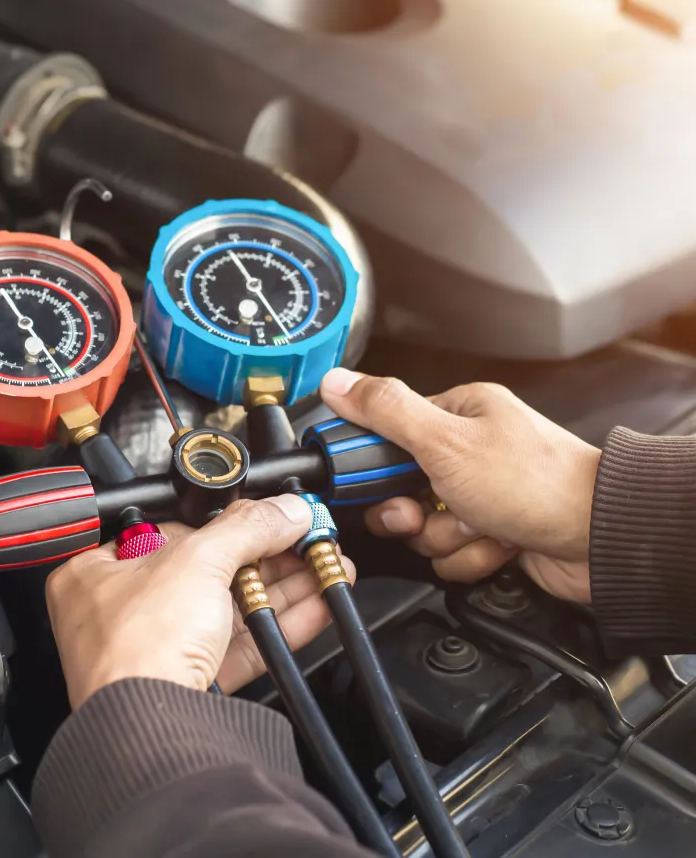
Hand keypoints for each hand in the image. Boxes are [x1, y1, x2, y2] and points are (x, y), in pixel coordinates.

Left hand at [45, 495, 355, 708]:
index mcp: (96, 574)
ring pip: (229, 609)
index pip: (167, 531)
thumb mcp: (198, 561)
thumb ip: (247, 528)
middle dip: (266, 555)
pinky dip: (279, 623)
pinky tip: (315, 605)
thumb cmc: (137, 650)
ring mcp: (159, 651)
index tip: (264, 515)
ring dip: (282, 587)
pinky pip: (242, 645)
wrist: (152, 731)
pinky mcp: (193, 683)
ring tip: (322, 566)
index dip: (220, 520)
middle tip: (303, 539)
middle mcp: (122, 613)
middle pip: (207, 570)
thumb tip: (282, 510)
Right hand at [320, 369, 599, 602]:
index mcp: (457, 415)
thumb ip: (386, 411)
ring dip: (447, 537)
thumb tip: (337, 382)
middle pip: (401, 491)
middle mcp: (468, 454)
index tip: (373, 484)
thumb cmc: (537, 482)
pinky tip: (498, 543)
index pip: (387, 436)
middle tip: (427, 511)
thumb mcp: (446, 440)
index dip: (373, 468)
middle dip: (413, 514)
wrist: (600, 540)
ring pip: (425, 529)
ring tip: (480, 525)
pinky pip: (452, 554)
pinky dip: (472, 556)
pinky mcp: (492, 534)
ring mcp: (480, 497)